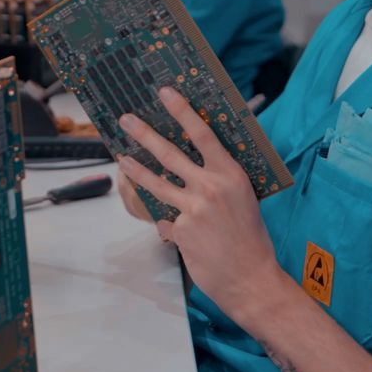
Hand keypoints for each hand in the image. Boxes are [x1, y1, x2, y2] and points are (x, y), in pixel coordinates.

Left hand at [117, 87, 287, 322]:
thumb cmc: (250, 238)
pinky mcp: (180, 231)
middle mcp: (211, 187)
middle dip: (144, 134)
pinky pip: (165, 220)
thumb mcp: (244, 198)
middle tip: (127, 120)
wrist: (251, 278)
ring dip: (135, 169)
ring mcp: (193, 209)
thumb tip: (199, 163)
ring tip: (121, 159)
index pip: (202, 134)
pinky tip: (183, 234)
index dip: (182, 111)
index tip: (165, 93)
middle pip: (169, 153)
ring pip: (156, 183)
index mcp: (231, 174)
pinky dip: (170, 225)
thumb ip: (221, 179)